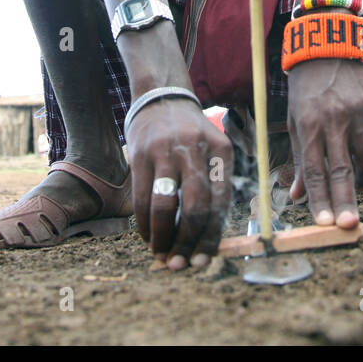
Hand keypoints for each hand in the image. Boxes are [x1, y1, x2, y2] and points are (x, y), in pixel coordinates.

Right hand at [126, 97, 232, 269]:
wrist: (161, 98)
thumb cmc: (191, 136)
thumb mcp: (212, 150)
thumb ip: (212, 187)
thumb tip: (205, 239)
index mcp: (221, 150)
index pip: (221, 201)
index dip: (211, 235)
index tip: (204, 259)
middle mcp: (195, 149)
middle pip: (195, 206)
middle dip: (188, 241)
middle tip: (181, 263)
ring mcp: (166, 151)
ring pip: (165, 205)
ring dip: (162, 236)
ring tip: (162, 253)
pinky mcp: (140, 155)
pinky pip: (142, 197)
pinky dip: (144, 223)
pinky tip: (147, 234)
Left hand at [285, 57, 362, 227]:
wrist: (330, 49)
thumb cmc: (307, 91)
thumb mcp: (296, 122)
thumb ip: (300, 160)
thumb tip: (297, 198)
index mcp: (309, 126)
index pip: (314, 170)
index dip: (319, 199)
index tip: (325, 223)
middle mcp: (335, 121)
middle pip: (342, 170)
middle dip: (346, 201)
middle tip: (350, 226)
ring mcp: (359, 115)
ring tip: (362, 190)